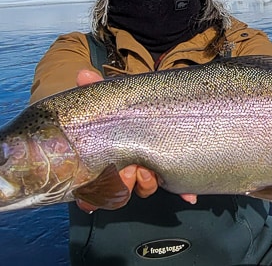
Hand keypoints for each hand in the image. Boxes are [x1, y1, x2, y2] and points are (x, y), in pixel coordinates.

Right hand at [74, 69, 197, 211]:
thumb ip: (97, 87)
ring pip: (146, 188)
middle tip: (127, 171)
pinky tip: (189, 196)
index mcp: (109, 156)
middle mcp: (128, 167)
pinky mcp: (172, 167)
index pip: (94, 185)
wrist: (160, 101)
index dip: (90, 196)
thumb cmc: (131, 103)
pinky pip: (178, 186)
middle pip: (121, 189)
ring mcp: (150, 170)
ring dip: (146, 184)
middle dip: (123, 184)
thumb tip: (83, 75)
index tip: (89, 196)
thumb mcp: (115, 95)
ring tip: (147, 171)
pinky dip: (183, 192)